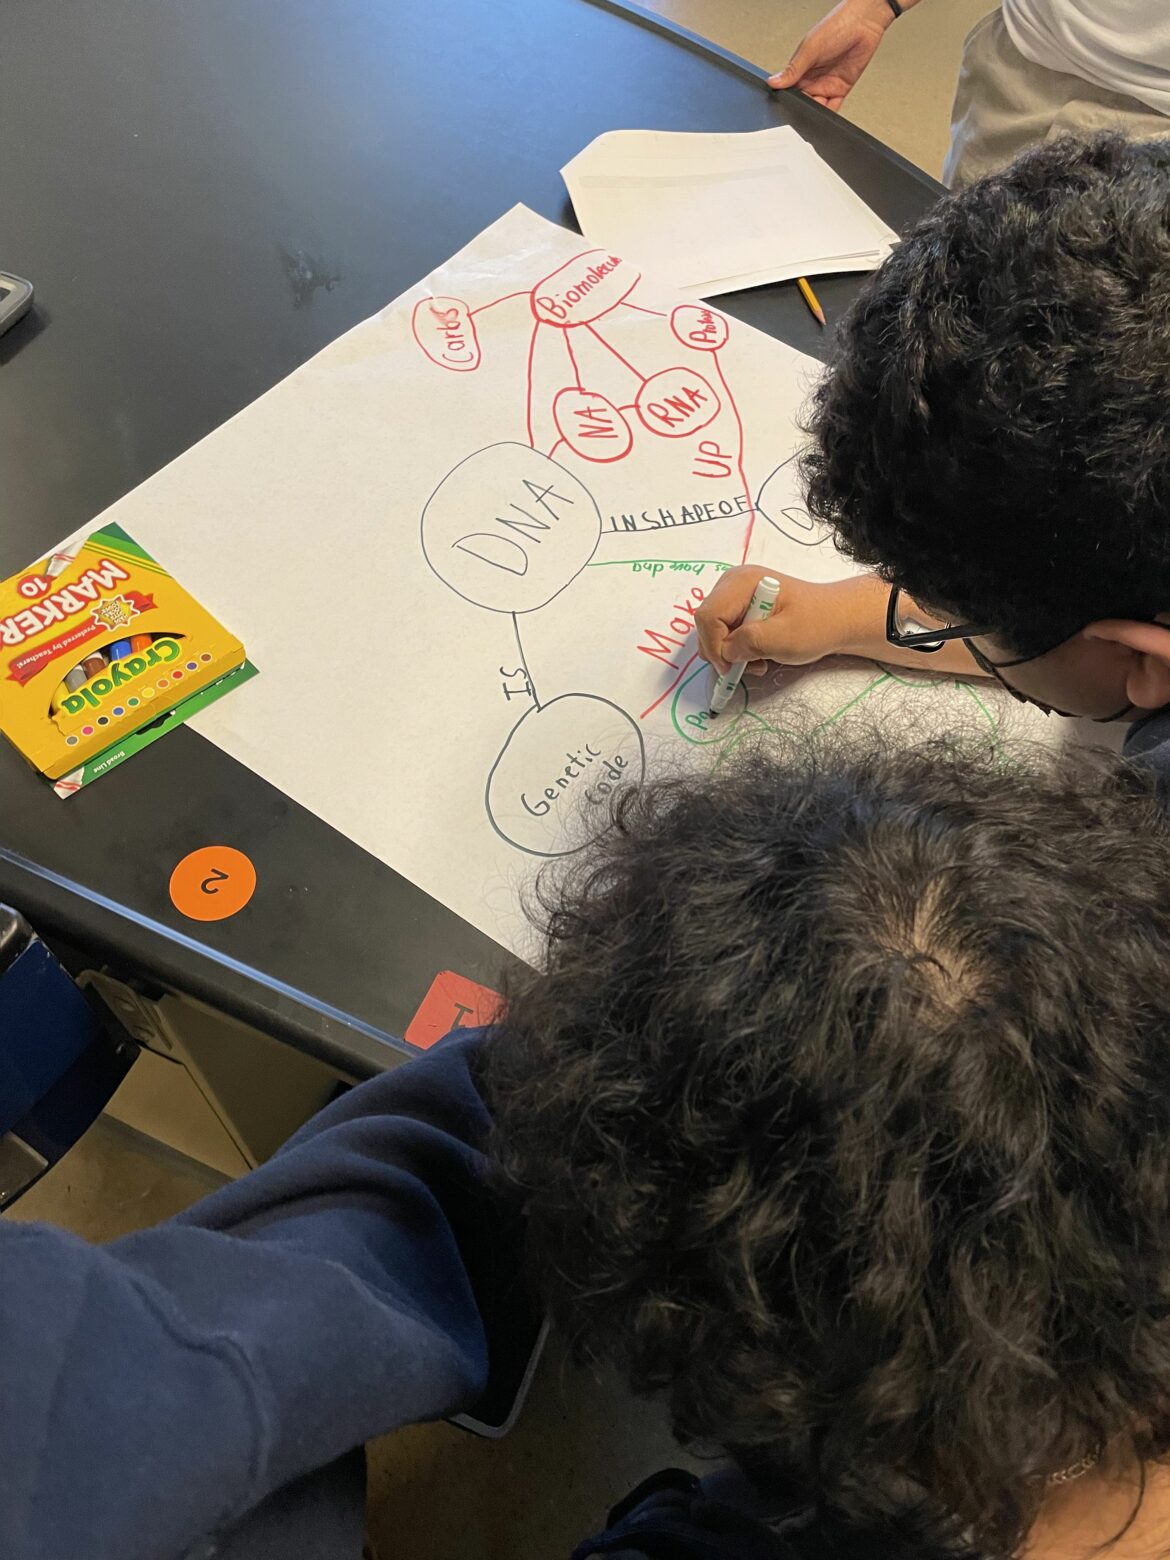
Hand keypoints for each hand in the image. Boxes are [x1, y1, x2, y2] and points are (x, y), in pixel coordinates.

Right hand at [695, 568, 852, 675]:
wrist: (836, 619)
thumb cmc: (816, 624)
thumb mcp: (785, 637)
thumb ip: (751, 642)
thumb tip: (726, 653)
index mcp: (742, 582)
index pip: (708, 616)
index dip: (714, 645)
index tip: (731, 668)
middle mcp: (733, 584)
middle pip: (707, 622)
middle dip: (722, 650)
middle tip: (747, 666)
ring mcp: (736, 595)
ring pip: (714, 630)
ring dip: (731, 653)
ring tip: (758, 661)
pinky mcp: (740, 608)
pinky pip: (725, 632)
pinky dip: (737, 649)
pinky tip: (757, 654)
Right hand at [768, 0, 894, 110]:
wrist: (864, 24)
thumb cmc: (837, 27)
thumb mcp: (810, 49)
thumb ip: (793, 70)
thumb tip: (773, 82)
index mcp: (801, 68)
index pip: (790, 91)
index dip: (789, 100)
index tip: (787, 107)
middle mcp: (812, 78)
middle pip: (803, 102)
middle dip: (803, 109)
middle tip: (803, 110)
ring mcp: (826, 84)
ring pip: (817, 107)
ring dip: (815, 113)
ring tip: (814, 112)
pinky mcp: (841, 89)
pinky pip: (833, 107)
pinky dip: (829, 115)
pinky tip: (825, 115)